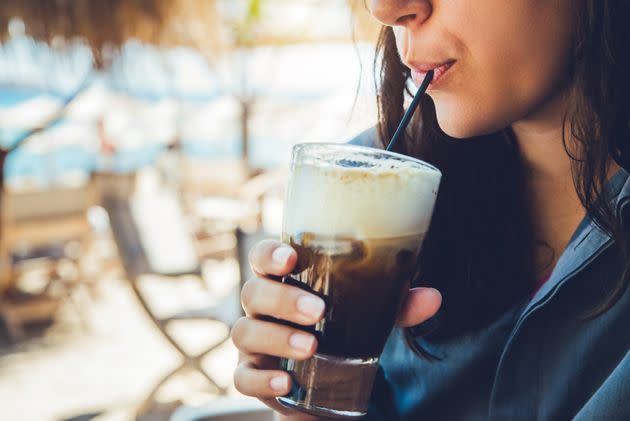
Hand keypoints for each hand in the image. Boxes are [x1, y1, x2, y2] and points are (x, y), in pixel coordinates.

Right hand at [231, 239, 441, 418]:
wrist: (324, 374)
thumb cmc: (339, 328)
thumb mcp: (368, 312)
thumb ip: (395, 303)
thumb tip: (433, 298)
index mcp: (284, 280)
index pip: (262, 257)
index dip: (269, 255)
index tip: (291, 258)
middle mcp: (261, 307)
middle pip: (253, 293)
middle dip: (282, 300)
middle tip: (318, 311)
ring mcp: (253, 342)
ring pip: (245, 333)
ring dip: (277, 339)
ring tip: (311, 347)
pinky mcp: (252, 374)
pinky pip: (243, 378)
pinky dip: (262, 380)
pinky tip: (287, 383)